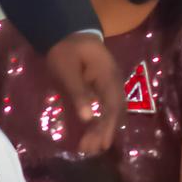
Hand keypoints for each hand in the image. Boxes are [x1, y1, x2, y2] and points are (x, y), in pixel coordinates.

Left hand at [47, 32, 122, 155]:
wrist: (68, 31)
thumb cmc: (66, 49)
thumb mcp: (67, 68)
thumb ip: (77, 92)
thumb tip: (87, 118)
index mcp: (108, 75)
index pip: (113, 106)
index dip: (106, 127)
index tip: (97, 144)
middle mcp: (114, 81)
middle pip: (115, 111)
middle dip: (104, 132)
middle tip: (90, 150)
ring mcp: (111, 83)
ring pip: (113, 110)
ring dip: (104, 129)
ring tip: (91, 147)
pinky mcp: (103, 87)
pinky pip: (108, 107)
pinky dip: (102, 121)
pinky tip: (94, 133)